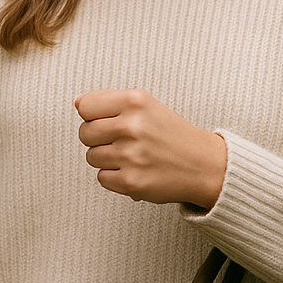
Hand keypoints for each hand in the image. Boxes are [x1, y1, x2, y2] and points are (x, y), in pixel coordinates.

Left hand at [75, 89, 226, 208]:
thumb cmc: (172, 135)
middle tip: (121, 141)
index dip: (94, 116)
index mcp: (135, 101)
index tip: (109, 122)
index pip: (85, 107)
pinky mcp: (131, 181)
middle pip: (84, 133)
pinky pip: (102, 178)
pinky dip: (115, 177)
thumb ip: (110, 101)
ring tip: (131, 157)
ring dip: (107, 159)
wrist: (203, 165)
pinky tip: (134, 170)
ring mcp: (131, 155)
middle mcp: (132, 126)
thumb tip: (78, 103)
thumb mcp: (146, 106)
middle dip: (98, 139)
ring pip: (91, 156)